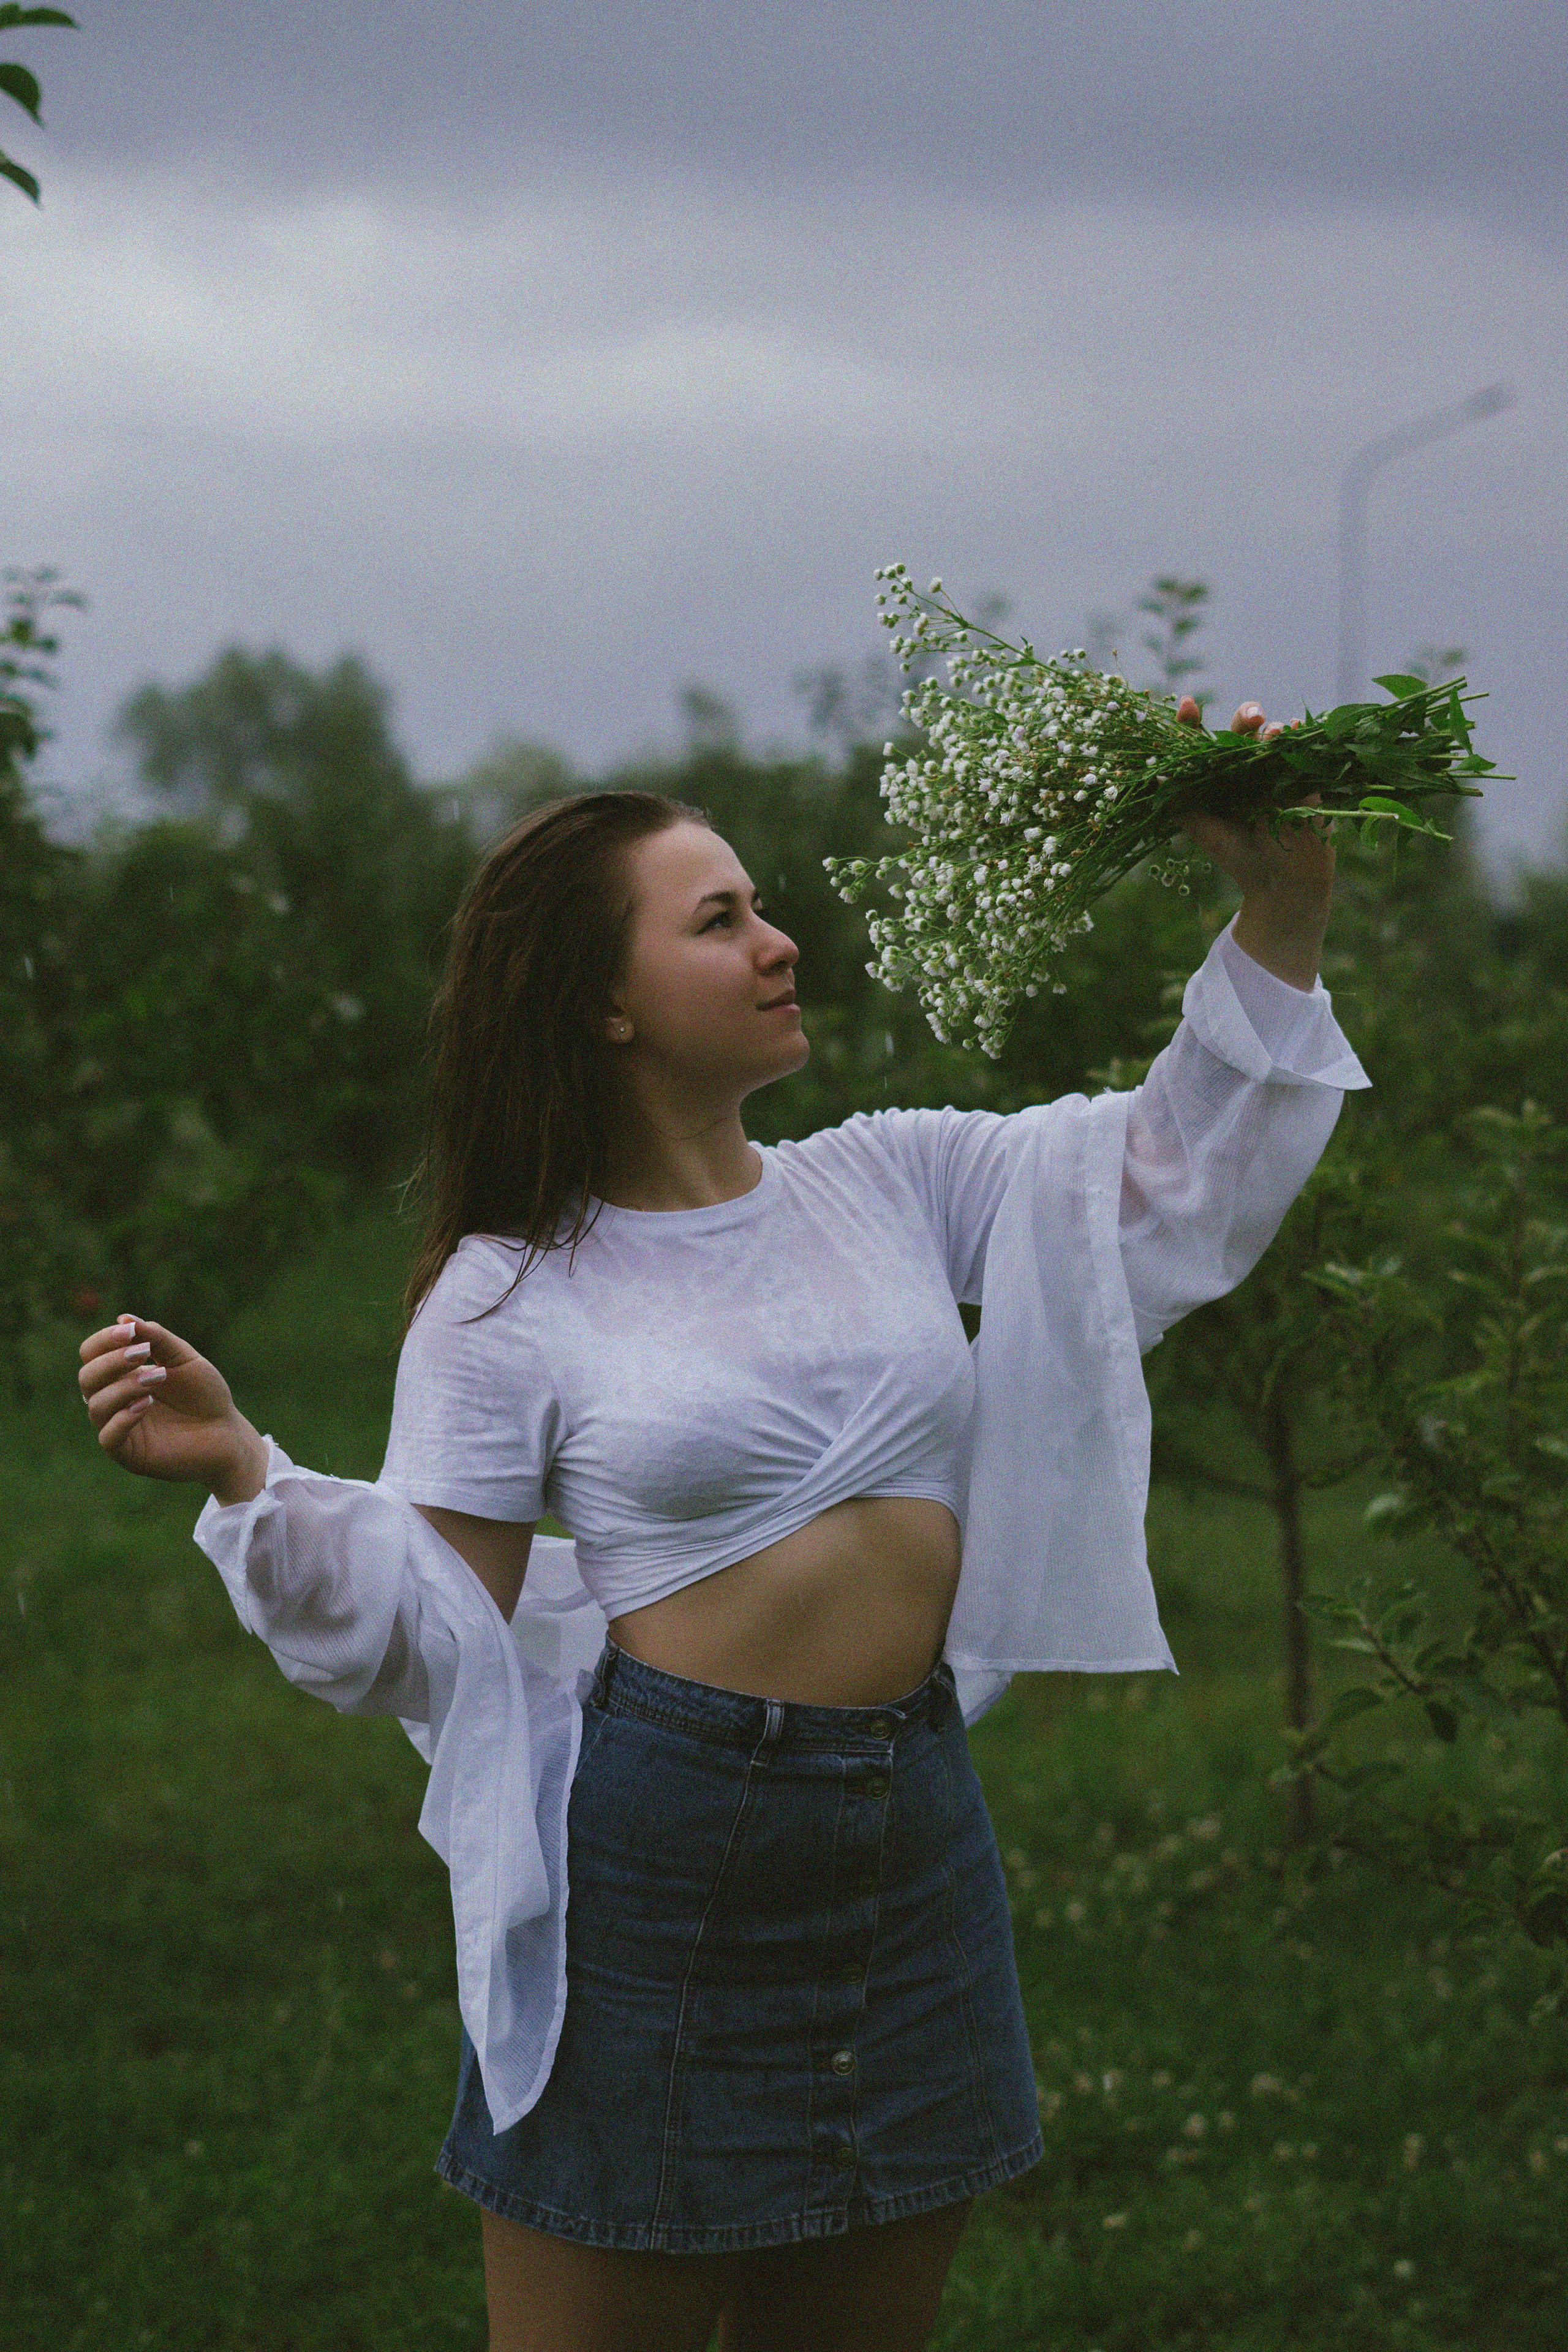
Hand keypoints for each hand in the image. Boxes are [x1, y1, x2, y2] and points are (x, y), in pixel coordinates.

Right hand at [77, 1315, 265, 1498]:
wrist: (227, 1432)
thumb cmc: (204, 1394)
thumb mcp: (184, 1359)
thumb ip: (157, 1338)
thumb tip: (124, 1318)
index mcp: (121, 1375)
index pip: (92, 1354)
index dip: (104, 1340)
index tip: (130, 1332)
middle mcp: (113, 1400)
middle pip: (87, 1377)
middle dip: (112, 1362)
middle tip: (143, 1355)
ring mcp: (118, 1427)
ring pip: (96, 1405)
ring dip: (123, 1387)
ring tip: (156, 1378)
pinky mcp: (128, 1453)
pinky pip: (108, 1438)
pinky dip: (122, 1418)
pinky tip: (145, 1405)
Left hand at [1173, 695, 1334, 900]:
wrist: (1279, 884)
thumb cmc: (1237, 857)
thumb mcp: (1205, 831)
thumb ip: (1182, 805)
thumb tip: (1152, 779)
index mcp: (1218, 776)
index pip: (1203, 742)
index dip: (1193, 723)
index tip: (1187, 705)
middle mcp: (1247, 767)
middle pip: (1244, 730)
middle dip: (1246, 716)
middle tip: (1251, 718)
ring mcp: (1277, 771)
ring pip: (1274, 737)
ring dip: (1272, 731)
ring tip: (1270, 734)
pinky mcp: (1304, 779)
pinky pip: (1302, 753)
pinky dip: (1299, 738)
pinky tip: (1295, 729)